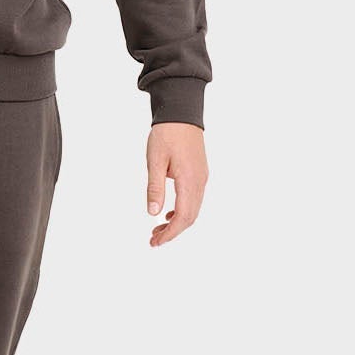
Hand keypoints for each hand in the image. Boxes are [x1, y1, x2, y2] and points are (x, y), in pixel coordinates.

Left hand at [145, 122, 208, 245]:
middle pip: (190, 217)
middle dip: (173, 232)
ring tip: (158, 228)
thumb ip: (155, 188)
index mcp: (189, 180)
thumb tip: (152, 213)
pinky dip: (183, 211)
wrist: (181, 113)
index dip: (170, 233)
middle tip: (154, 239)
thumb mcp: (155, 161)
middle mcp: (200, 182)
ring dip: (177, 222)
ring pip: (193, 209)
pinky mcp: (200, 173)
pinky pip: (194, 199)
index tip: (156, 241)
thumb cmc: (167, 134)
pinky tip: (169, 212)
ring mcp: (202, 177)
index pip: (183, 217)